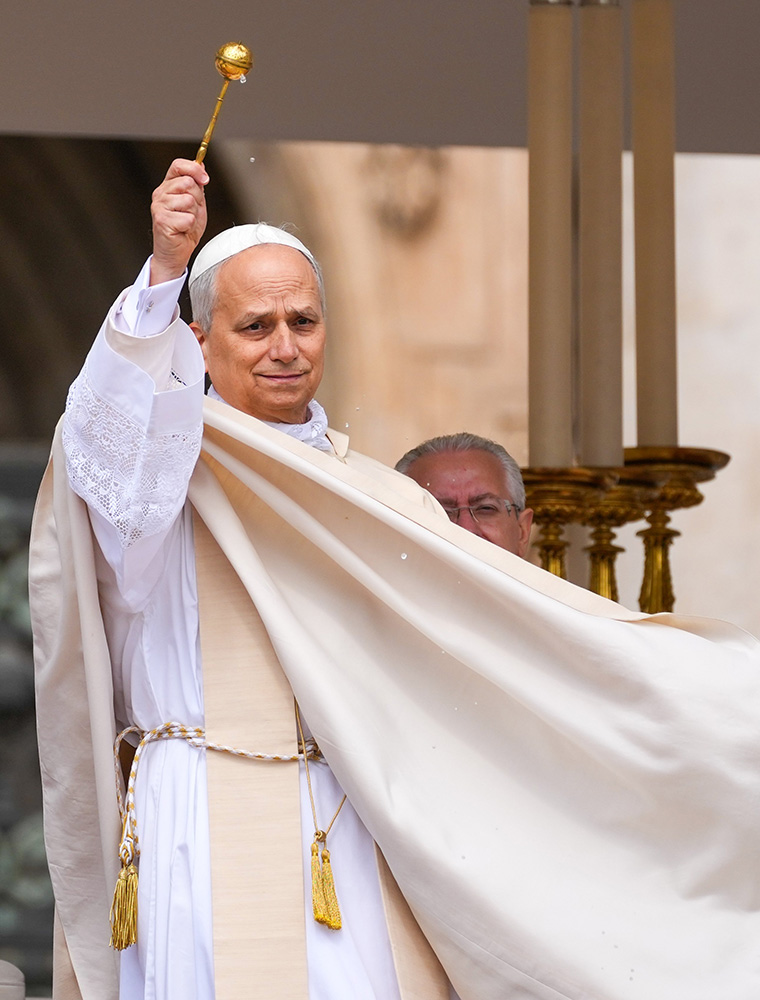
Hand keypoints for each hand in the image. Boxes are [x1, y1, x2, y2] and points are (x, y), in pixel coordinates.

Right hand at [149, 159, 208, 284]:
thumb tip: (201, 164)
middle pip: (188, 183)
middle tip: (191, 213)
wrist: (176, 252)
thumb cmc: (184, 229)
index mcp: (168, 187)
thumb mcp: (196, 204)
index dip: (194, 169)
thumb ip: (197, 185)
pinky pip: (188, 218)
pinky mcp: (162, 220)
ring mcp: (159, 207)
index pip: (178, 165)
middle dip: (197, 199)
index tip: (205, 179)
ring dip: (194, 214)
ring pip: (189, 201)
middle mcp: (160, 194)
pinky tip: (182, 230)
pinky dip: (190, 227)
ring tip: (186, 222)